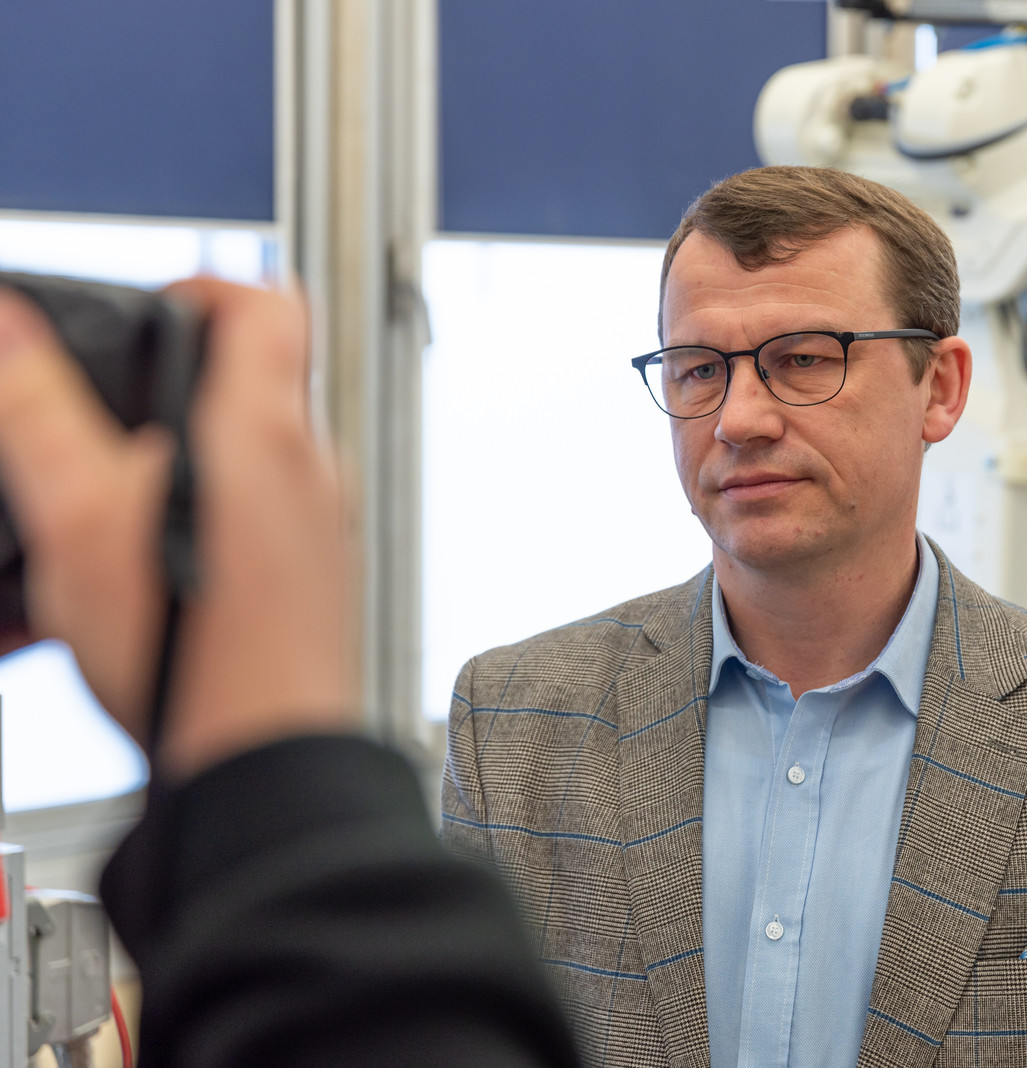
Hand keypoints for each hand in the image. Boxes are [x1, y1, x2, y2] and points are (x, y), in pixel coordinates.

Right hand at [0, 278, 354, 780]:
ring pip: (237, 466)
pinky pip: (244, 531)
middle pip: (251, 386)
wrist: (258, 762)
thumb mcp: (78, 517)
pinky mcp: (310, 584)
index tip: (156, 304)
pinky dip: (183, 535)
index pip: (269, 302)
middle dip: (166, 395)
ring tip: (92, 523)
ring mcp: (318, 530)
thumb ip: (39, 412)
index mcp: (267, 430)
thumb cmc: (192, 652)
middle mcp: (311, 472)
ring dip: (162, 475)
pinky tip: (124, 584)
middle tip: (99, 426)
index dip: (209, 282)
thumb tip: (9, 328)